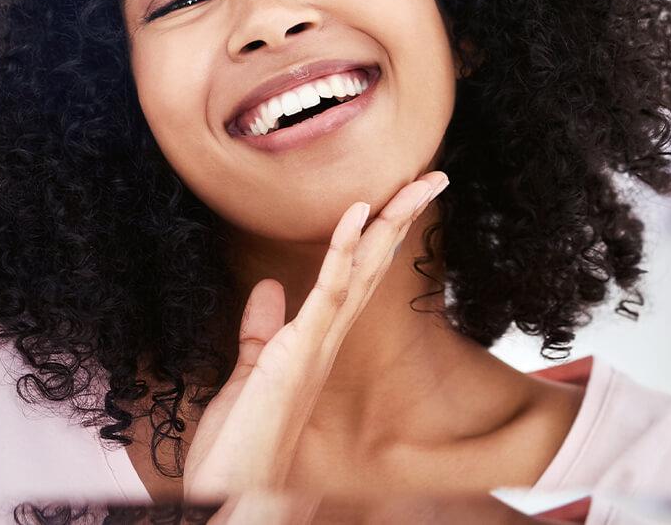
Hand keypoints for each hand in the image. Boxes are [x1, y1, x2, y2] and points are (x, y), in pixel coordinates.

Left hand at [183, 171, 450, 502]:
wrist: (237, 493)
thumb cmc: (243, 442)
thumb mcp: (249, 372)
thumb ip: (261, 331)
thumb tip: (268, 289)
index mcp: (319, 338)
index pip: (355, 274)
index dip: (378, 233)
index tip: (398, 195)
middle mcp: (330, 338)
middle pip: (373, 264)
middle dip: (402, 218)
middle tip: (433, 177)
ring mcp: (319, 342)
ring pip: (362, 269)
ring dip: (389, 221)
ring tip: (417, 182)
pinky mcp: (301, 350)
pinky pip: (328, 290)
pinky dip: (342, 249)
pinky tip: (357, 213)